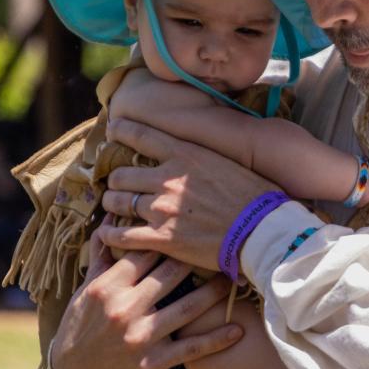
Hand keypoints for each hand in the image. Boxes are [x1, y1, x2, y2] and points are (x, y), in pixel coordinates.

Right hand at [50, 234, 242, 368]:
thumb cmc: (81, 327)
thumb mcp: (86, 290)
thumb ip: (103, 256)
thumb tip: (109, 222)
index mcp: (107, 287)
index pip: (144, 254)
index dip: (169, 241)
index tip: (191, 231)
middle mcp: (124, 308)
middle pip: (170, 275)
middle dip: (196, 259)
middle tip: (221, 246)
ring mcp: (141, 336)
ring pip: (188, 307)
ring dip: (215, 292)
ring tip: (234, 279)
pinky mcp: (154, 362)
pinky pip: (192, 348)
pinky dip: (217, 339)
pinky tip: (238, 330)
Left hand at [97, 118, 271, 269]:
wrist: (263, 229)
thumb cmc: (255, 196)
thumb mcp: (227, 162)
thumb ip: (202, 156)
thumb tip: (195, 155)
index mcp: (185, 155)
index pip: (140, 135)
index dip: (120, 130)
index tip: (112, 130)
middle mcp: (167, 179)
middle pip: (122, 174)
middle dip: (117, 181)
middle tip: (118, 186)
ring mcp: (162, 209)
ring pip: (118, 203)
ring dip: (112, 205)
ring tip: (113, 208)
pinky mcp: (162, 238)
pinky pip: (122, 236)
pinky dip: (109, 235)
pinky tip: (105, 235)